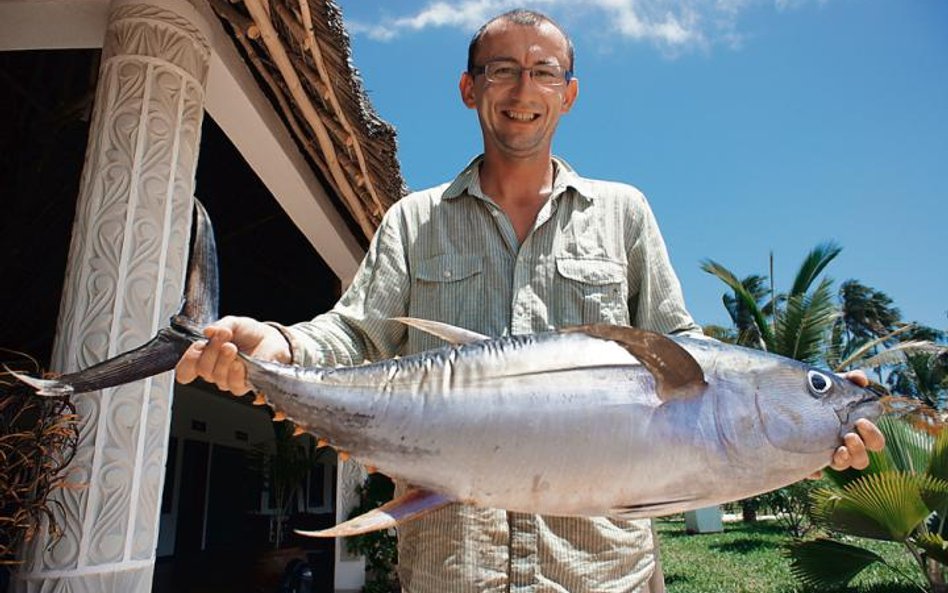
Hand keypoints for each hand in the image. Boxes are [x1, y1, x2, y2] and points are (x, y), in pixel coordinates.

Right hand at [175, 316, 290, 394]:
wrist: (273, 339)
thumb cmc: (251, 333)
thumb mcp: (234, 323)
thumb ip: (220, 326)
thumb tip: (208, 331)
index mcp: (207, 356)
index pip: (186, 368)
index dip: (188, 360)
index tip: (198, 346)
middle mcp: (216, 369)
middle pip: (203, 370)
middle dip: (211, 351)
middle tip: (223, 338)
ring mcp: (229, 378)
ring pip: (216, 377)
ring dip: (223, 360)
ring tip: (232, 347)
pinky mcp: (245, 385)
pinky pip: (233, 385)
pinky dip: (234, 373)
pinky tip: (239, 363)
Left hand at [810, 370, 885, 476]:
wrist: (789, 399)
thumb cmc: (819, 394)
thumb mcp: (833, 385)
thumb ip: (850, 379)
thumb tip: (861, 378)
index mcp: (856, 432)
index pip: (874, 442)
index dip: (872, 435)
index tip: (860, 421)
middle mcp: (844, 447)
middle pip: (862, 460)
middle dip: (860, 449)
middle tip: (849, 436)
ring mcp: (827, 454)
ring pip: (844, 466)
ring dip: (845, 460)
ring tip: (838, 449)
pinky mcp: (809, 458)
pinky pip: (815, 470)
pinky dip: (816, 470)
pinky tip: (815, 466)